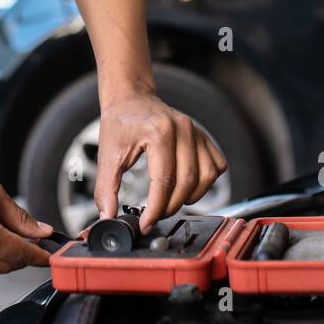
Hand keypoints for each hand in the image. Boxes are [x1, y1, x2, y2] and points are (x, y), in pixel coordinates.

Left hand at [94, 90, 227, 232]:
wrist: (131, 99)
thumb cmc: (120, 123)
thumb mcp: (107, 154)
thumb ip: (106, 188)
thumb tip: (108, 217)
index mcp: (159, 132)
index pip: (164, 181)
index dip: (155, 209)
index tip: (145, 223)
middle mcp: (183, 129)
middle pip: (186, 182)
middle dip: (170, 206)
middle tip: (154, 214)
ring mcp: (196, 132)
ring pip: (206, 177)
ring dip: (190, 197)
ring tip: (170, 202)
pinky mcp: (203, 136)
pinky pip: (217, 166)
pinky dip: (205, 183)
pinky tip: (188, 186)